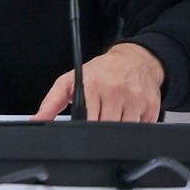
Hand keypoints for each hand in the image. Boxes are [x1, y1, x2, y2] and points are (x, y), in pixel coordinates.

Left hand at [32, 42, 164, 122]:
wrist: (133, 59)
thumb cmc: (100, 71)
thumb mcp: (70, 81)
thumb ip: (51, 102)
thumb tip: (37, 120)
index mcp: (93, 85)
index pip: (88, 120)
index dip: (86, 128)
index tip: (85, 130)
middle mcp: (116, 91)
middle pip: (107, 127)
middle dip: (101, 130)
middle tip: (99, 119)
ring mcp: (136, 99)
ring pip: (125, 130)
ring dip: (118, 129)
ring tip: (113, 114)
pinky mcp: (152, 106)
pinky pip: (142, 127)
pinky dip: (135, 126)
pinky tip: (128, 113)